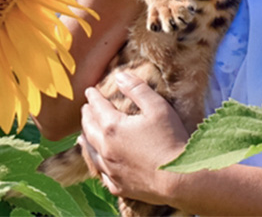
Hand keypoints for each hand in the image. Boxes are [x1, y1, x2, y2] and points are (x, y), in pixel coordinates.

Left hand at [79, 75, 187, 203]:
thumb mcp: (157, 107)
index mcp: (112, 127)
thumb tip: (119, 76)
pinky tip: (99, 161)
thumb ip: (137, 89)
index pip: (97, 107)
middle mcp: (105, 149)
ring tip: (83, 134)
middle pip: (89, 128)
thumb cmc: (169, 140)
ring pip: (90, 151)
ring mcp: (110, 169)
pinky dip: (96, 161)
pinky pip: (100, 172)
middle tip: (86, 108)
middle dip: (86, 116)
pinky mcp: (118, 185)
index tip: (89, 91)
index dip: (93, 97)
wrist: (178, 178)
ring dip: (86, 139)